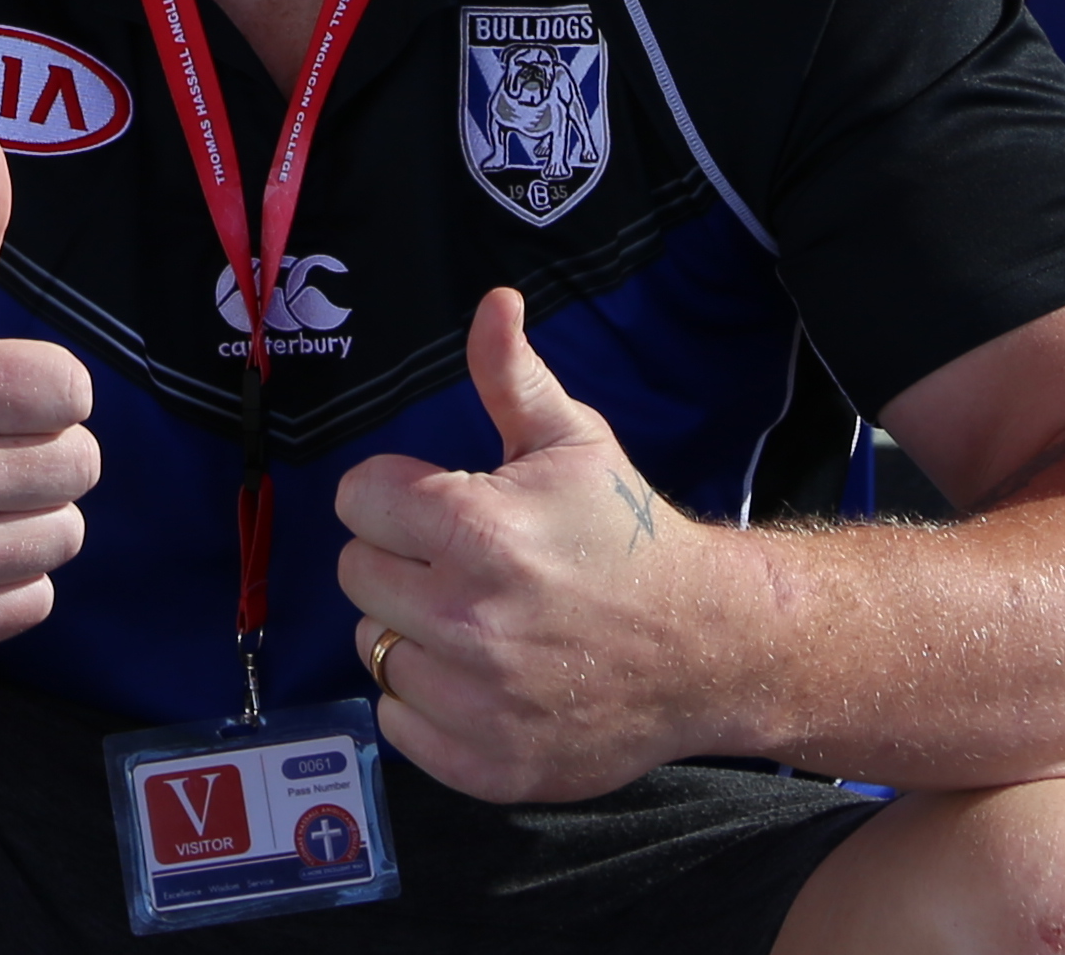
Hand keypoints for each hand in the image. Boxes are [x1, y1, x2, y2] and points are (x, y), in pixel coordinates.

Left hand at [333, 290, 747, 806]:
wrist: (708, 645)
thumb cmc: (629, 536)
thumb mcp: (574, 441)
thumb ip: (511, 373)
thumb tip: (492, 301)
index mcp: (474, 526)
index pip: (358, 500)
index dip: (395, 495)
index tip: (437, 505)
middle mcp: (465, 615)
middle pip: (357, 575)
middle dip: (400, 561)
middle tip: (460, 565)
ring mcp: (475, 698)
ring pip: (375, 650)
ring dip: (412, 634)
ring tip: (476, 621)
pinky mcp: (486, 762)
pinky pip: (399, 724)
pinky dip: (428, 706)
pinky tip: (479, 679)